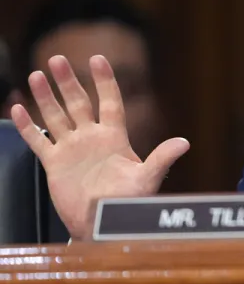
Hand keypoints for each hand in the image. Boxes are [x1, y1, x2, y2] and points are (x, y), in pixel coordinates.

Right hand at [11, 55, 188, 239]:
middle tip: (57, 58)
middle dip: (68, 81)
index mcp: (115, 137)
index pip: (110, 101)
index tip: (97, 59)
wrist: (104, 225)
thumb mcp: (147, 179)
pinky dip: (28, 125)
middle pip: (79, 103)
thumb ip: (162, 159)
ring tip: (36, 75)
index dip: (104, 81)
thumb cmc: (129, 203)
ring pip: (57, 116)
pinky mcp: (55, 164)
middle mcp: (92, 138)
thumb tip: (185, 143)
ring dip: (46, 97)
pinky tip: (19, 108)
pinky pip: (39, 140)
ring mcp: (72, 149)